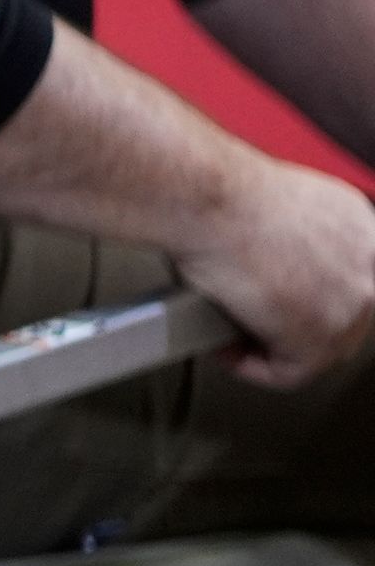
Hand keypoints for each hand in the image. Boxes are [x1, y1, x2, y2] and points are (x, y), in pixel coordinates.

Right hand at [179, 155, 374, 387]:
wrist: (207, 198)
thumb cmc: (219, 193)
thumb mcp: (271, 207)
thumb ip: (287, 242)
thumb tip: (264, 266)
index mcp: (358, 223)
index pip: (340, 278)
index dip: (300, 295)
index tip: (269, 300)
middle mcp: (367, 260)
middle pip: (336, 314)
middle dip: (287, 324)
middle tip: (247, 319)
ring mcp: (352, 300)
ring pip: (316, 347)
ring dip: (268, 346)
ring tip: (229, 333)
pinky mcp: (320, 336)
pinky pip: (289, 373)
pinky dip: (250, 367)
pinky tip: (224, 349)